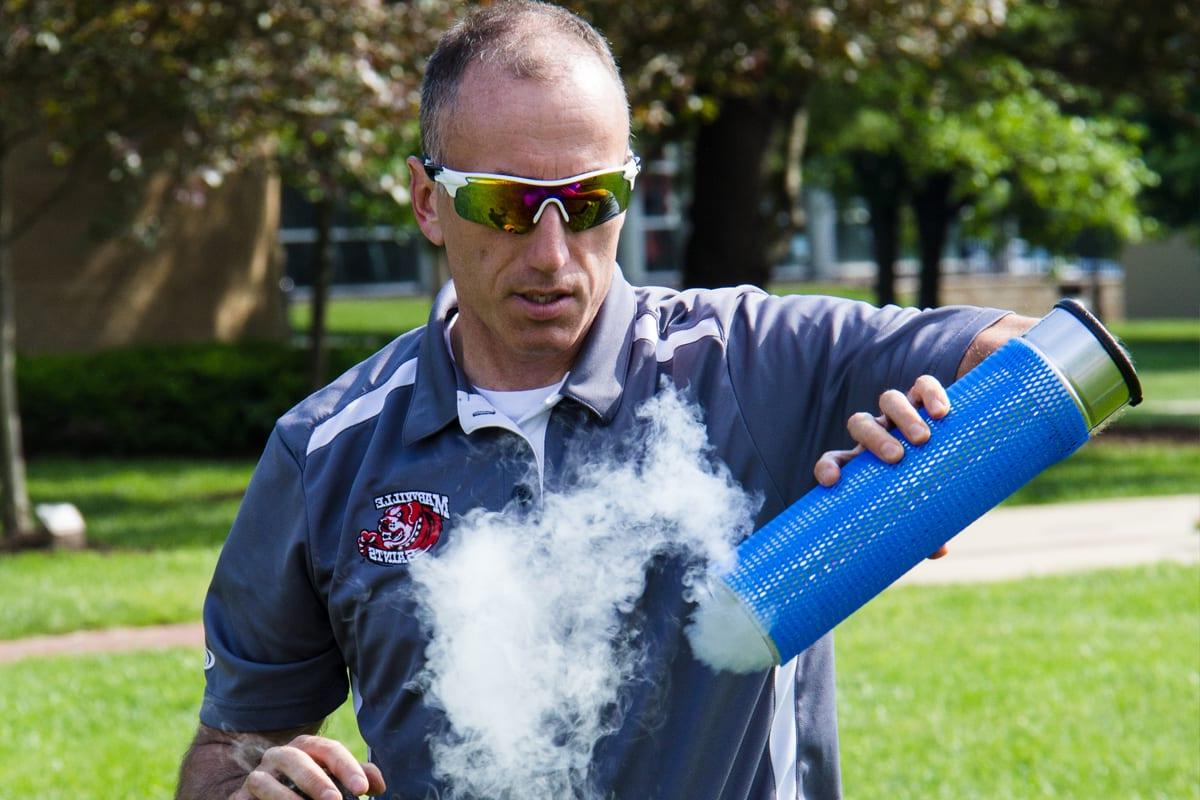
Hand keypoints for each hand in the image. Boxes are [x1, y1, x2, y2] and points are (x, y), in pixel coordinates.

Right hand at [234, 734, 385, 799]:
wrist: (261, 796)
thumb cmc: (305, 786)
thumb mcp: (331, 779)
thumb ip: (355, 777)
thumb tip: (379, 785)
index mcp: (306, 747)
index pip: (329, 749)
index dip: (347, 767)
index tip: (363, 789)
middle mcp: (280, 755)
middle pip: (297, 760)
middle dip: (317, 781)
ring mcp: (257, 775)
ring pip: (266, 781)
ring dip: (286, 798)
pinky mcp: (238, 796)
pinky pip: (247, 798)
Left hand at [813, 374, 951, 559]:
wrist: (948, 458)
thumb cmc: (924, 492)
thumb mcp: (919, 511)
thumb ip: (924, 530)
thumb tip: (940, 551)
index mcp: (863, 462)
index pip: (833, 460)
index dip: (828, 468)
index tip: (833, 482)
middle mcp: (876, 433)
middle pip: (861, 423)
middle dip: (875, 439)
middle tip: (897, 458)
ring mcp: (899, 414)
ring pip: (889, 400)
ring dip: (902, 416)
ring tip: (923, 438)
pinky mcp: (925, 399)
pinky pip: (923, 387)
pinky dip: (930, 394)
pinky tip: (942, 412)